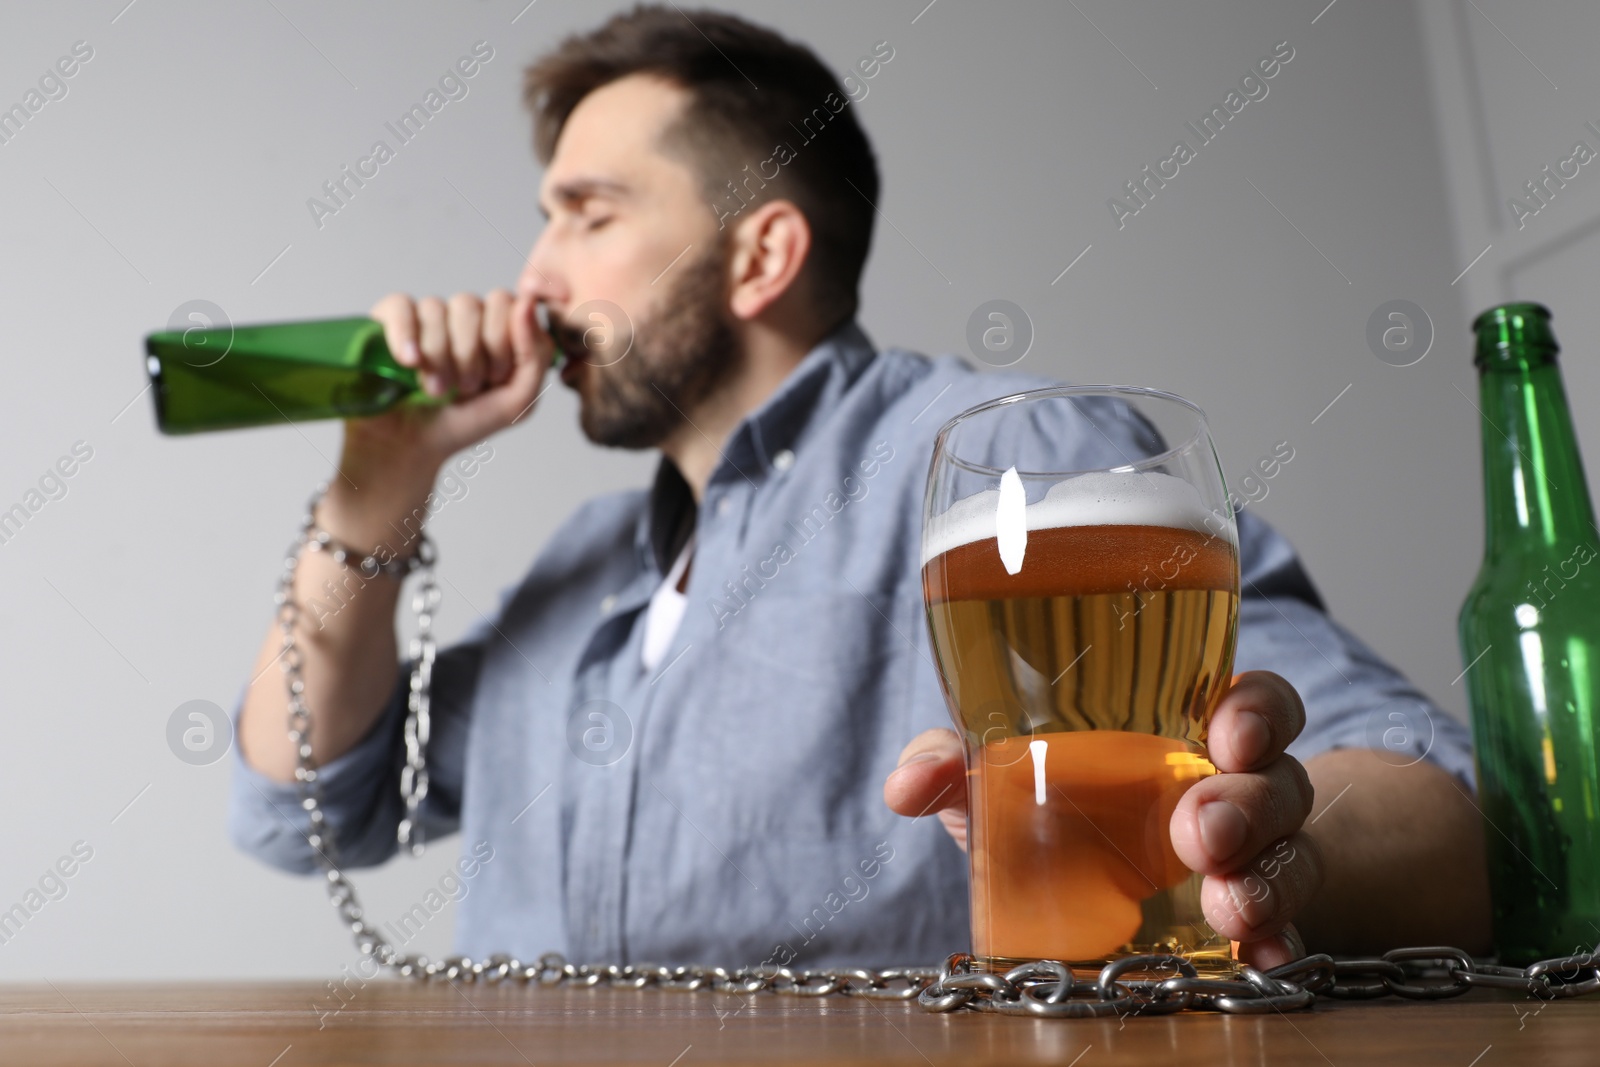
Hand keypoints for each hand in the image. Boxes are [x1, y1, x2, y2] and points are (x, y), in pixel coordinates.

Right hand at [346, 290, 553, 470]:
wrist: (414, 447)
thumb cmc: (466, 422)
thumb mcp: (518, 401)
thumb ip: (535, 354)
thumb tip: (527, 303)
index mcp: (497, 327)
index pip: (507, 302)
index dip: (502, 342)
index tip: (494, 378)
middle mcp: (462, 316)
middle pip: (471, 304)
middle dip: (470, 354)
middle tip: (465, 387)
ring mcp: (425, 316)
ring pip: (436, 309)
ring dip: (439, 359)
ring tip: (436, 390)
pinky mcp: (389, 321)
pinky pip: (400, 307)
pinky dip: (405, 337)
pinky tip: (410, 363)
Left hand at [883, 670, 1322, 970]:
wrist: (1091, 887)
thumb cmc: (1054, 804)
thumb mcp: (1002, 777)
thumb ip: (954, 763)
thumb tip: (907, 785)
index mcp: (1185, 732)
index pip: (1252, 703)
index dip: (1256, 710)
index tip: (1228, 733)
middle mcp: (1233, 790)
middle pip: (1276, 781)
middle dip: (1248, 805)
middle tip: (1200, 833)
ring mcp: (1249, 860)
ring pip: (1290, 856)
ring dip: (1265, 879)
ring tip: (1227, 907)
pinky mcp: (1248, 925)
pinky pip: (1285, 930)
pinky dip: (1276, 943)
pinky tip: (1262, 958)